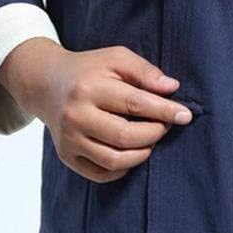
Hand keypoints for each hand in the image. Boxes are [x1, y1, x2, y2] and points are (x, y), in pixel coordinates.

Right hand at [0, 39, 192, 181]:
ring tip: (149, 139)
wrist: (46, 84)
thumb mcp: (116, 58)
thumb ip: (145, 71)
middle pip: (126, 136)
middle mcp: (75, 116)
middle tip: (164, 126)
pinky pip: (101, 174)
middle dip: (154, 133)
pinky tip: (131, 152)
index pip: (135, 104)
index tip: (185, 115)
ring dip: (142, 153)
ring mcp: (69, 139)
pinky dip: (123, 168)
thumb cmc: (89, 69)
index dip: (164, 111)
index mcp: (89, 88)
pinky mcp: (66, 156)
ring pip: (114, 160)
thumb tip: (172, 88)